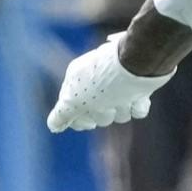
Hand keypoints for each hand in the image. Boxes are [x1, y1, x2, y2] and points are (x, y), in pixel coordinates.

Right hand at [47, 34, 173, 132]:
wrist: (139, 63)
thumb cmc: (103, 80)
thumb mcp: (74, 99)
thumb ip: (62, 114)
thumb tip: (53, 126)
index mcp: (78, 80)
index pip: (72, 109)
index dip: (80, 120)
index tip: (88, 124)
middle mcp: (97, 83)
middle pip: (99, 115)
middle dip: (105, 113)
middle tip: (108, 102)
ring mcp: (119, 86)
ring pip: (120, 114)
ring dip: (123, 108)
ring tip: (126, 96)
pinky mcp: (138, 88)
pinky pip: (137, 109)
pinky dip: (139, 105)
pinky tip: (138, 97)